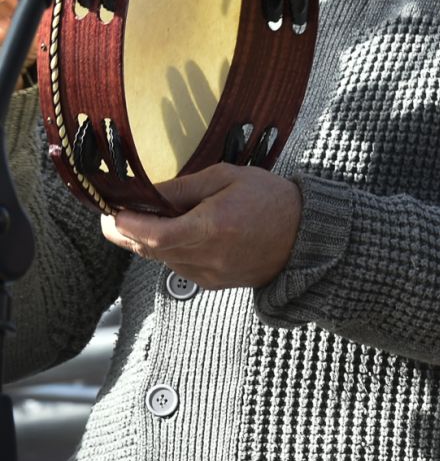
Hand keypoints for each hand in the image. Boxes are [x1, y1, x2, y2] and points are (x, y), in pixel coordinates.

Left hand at [100, 163, 303, 288]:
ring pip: (163, 260)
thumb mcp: (229, 177)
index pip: (153, 235)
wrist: (307, 235)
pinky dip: (174, 251)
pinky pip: (181, 267)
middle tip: (113, 218)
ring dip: (151, 242)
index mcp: (210, 227)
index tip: (111, 213)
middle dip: (127, 234)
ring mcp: (210, 274)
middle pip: (150, 250)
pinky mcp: (215, 283)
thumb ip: (185, 187)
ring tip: (154, 220)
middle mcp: (207, 256)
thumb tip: (149, 193)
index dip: (126, 226)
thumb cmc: (272, 200)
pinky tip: (184, 235)